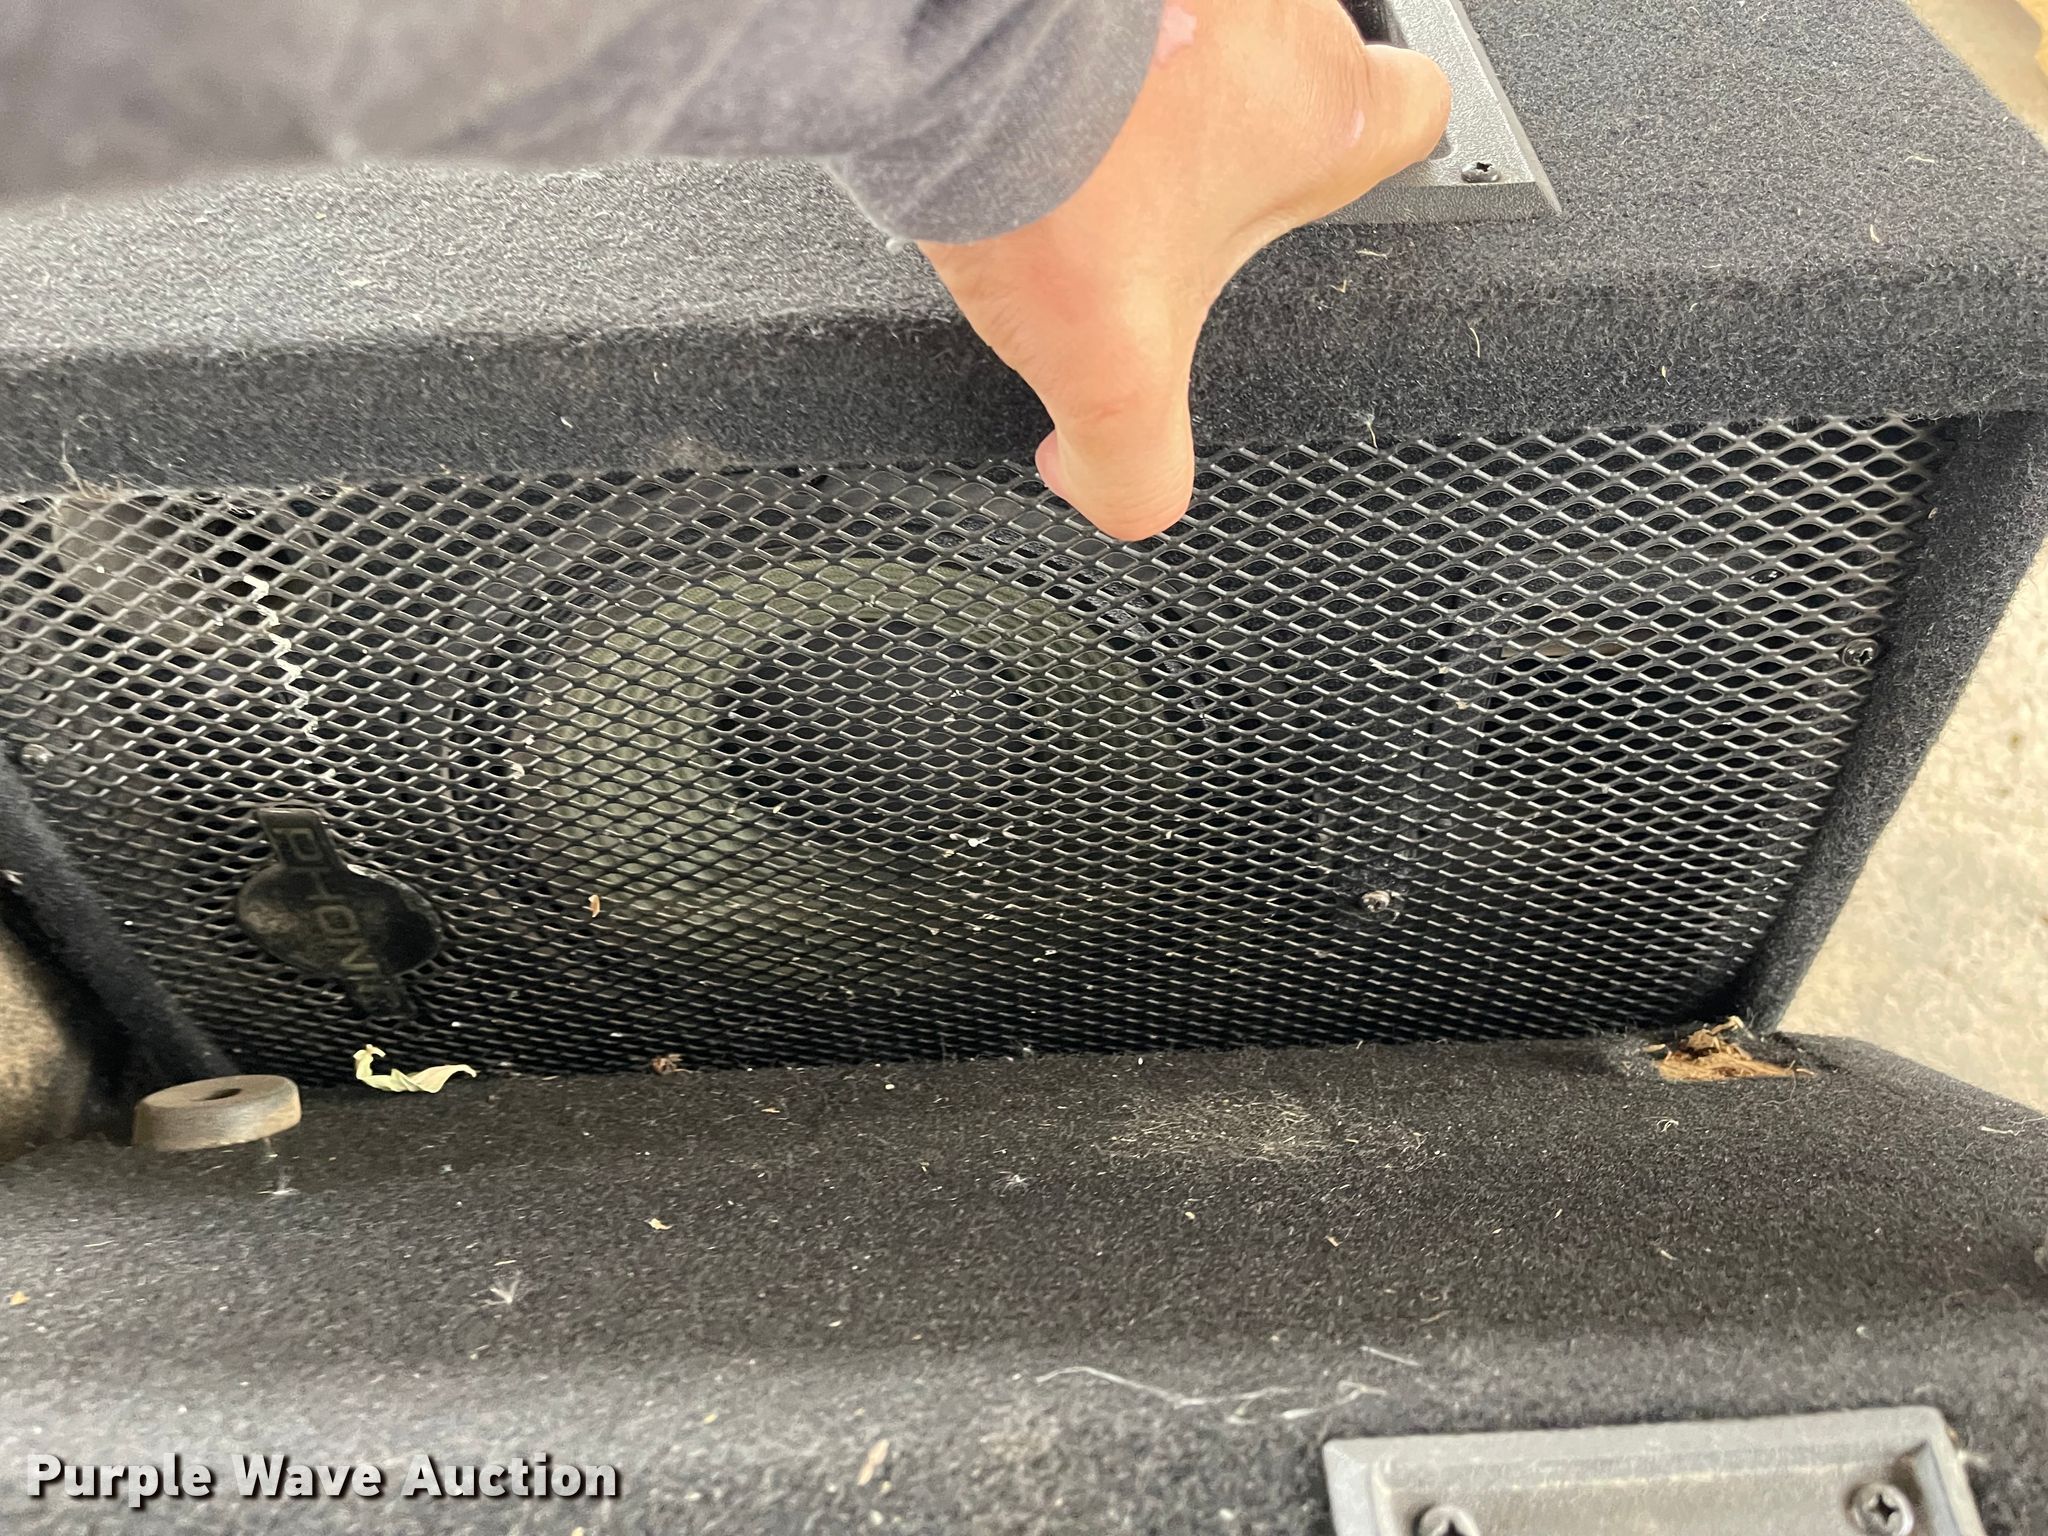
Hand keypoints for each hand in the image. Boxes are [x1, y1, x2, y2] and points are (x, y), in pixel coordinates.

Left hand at [920, 0, 1449, 539]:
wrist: (952, 35)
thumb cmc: (1049, 167)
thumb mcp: (1105, 373)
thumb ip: (1137, 462)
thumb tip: (1130, 501)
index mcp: (1319, 121)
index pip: (1412, 117)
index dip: (1366, 156)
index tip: (1305, 195)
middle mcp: (1276, 14)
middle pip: (1279, 66)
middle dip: (1213, 126)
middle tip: (1138, 186)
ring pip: (1191, 17)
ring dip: (1136, 69)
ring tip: (1054, 136)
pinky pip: (1099, 4)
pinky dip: (1067, 32)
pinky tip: (1007, 82)